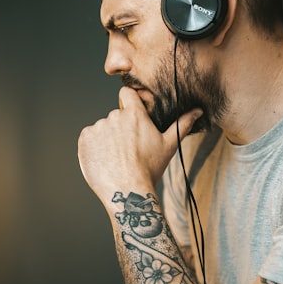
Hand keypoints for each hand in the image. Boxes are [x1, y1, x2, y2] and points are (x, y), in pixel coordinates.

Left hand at [78, 86, 201, 203]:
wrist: (127, 190)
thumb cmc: (150, 169)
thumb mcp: (169, 146)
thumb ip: (182, 124)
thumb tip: (198, 111)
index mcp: (135, 114)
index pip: (127, 93)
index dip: (129, 102)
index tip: (131, 114)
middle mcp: (115, 116)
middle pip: (116, 116)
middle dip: (121, 129)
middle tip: (129, 149)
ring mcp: (98, 127)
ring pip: (103, 128)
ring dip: (107, 139)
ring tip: (117, 158)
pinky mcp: (85, 139)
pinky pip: (90, 138)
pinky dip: (95, 147)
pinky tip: (105, 160)